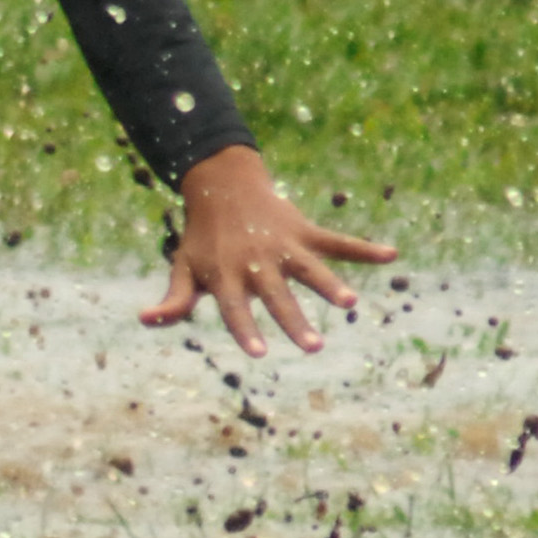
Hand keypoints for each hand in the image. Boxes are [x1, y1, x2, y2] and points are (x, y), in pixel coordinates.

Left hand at [144, 146, 397, 354]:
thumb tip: (145, 320)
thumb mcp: (184, 266)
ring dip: (330, 284)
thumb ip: (175, 299)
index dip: (244, 329)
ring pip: (310, 267)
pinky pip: (337, 241)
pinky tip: (392, 254)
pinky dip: (364, 249)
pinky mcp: (304, 231)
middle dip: (293, 320)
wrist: (220, 184)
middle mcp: (257, 262)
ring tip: (350, 303)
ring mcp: (283, 246)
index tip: (258, 353)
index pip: (234, 309)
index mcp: (227, 276)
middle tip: (312, 347)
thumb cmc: (202, 237)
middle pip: (277, 296)